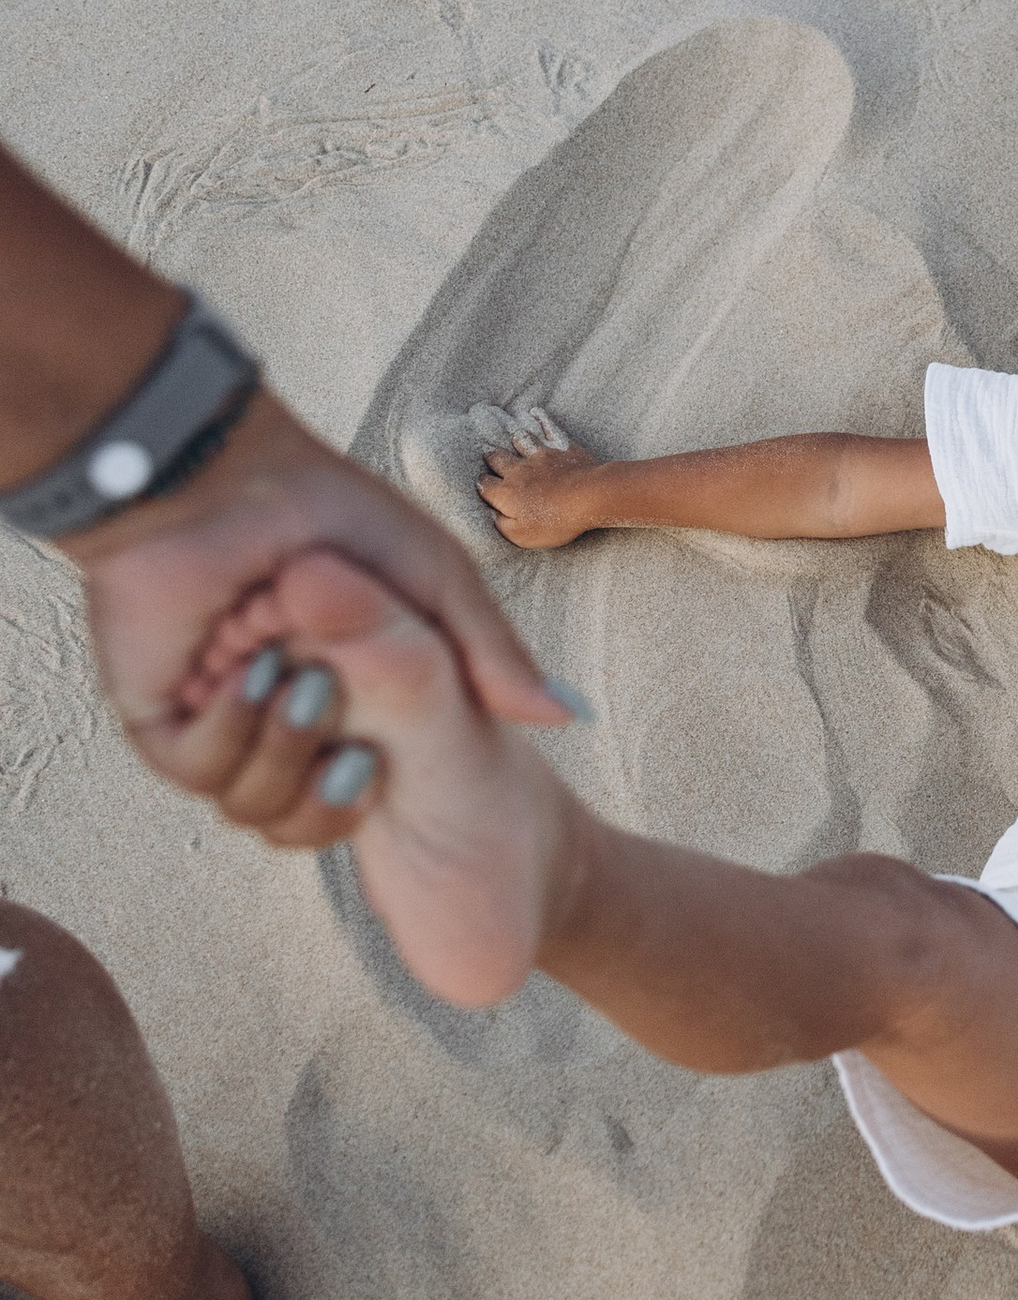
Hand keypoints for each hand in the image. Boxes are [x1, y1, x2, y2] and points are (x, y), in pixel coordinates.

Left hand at [76, 388, 576, 836]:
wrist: (219, 480)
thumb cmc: (326, 510)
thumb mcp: (438, 581)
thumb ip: (495, 655)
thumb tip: (571, 717)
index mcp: (344, 695)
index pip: (368, 790)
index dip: (384, 787)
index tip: (389, 755)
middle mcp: (282, 715)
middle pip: (313, 819)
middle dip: (338, 791)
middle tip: (351, 745)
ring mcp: (221, 722)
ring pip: (257, 808)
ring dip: (284, 750)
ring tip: (291, 682)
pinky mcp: (164, 720)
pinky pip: (203, 775)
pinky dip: (230, 732)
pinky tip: (238, 675)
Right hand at [478, 414, 600, 550]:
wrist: (588, 497)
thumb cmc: (555, 520)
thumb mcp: (522, 536)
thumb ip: (501, 525)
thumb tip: (491, 515)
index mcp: (506, 492)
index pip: (485, 484)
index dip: (482, 484)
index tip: (482, 484)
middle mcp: (518, 469)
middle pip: (497, 458)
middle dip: (490, 457)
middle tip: (486, 453)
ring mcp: (540, 455)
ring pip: (520, 440)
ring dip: (513, 438)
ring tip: (507, 432)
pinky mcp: (561, 447)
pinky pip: (548, 428)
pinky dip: (541, 419)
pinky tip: (535, 411)